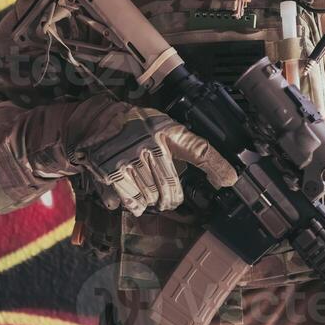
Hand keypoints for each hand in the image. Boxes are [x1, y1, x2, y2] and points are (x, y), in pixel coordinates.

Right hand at [29, 95, 236, 215]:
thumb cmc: (135, 126)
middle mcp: (149, 145)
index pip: (199, 149)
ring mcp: (129, 160)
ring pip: (151, 197)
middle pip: (170, 187)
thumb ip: (191, 149)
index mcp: (167, 132)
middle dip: (170, 199)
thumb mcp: (165, 128)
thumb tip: (225, 176)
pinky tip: (131, 194)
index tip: (230, 180)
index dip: (217, 166)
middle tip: (168, 200)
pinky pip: (129, 201)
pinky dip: (132, 203)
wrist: (94, 121)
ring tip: (147, 193)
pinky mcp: (110, 173)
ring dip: (150, 201)